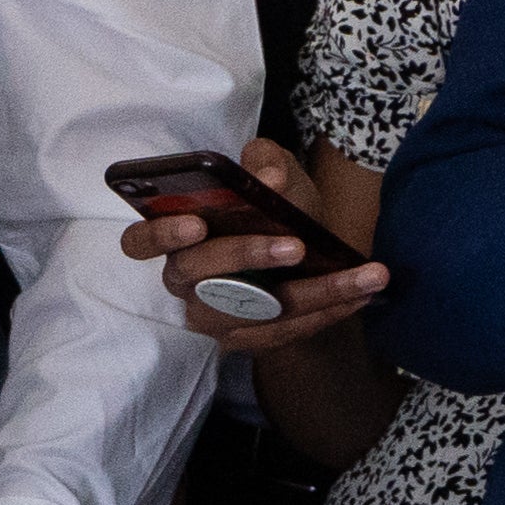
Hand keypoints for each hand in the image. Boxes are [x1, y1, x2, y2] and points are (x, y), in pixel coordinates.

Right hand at [122, 139, 388, 355]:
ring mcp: (212, 316)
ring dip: (313, 293)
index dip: (159, 235)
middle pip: (199, 276)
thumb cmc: (275, 208)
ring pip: (254, 311)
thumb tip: (268, 179)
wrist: (307, 252)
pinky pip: (285, 332)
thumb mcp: (275, 172)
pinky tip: (364, 290)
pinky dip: (330, 310)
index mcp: (176, 235)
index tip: (194, 224)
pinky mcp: (245, 341)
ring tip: (365, 274)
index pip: (139, 242)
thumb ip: (267, 163)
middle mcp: (184, 281)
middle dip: (247, 258)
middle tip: (296, 246)